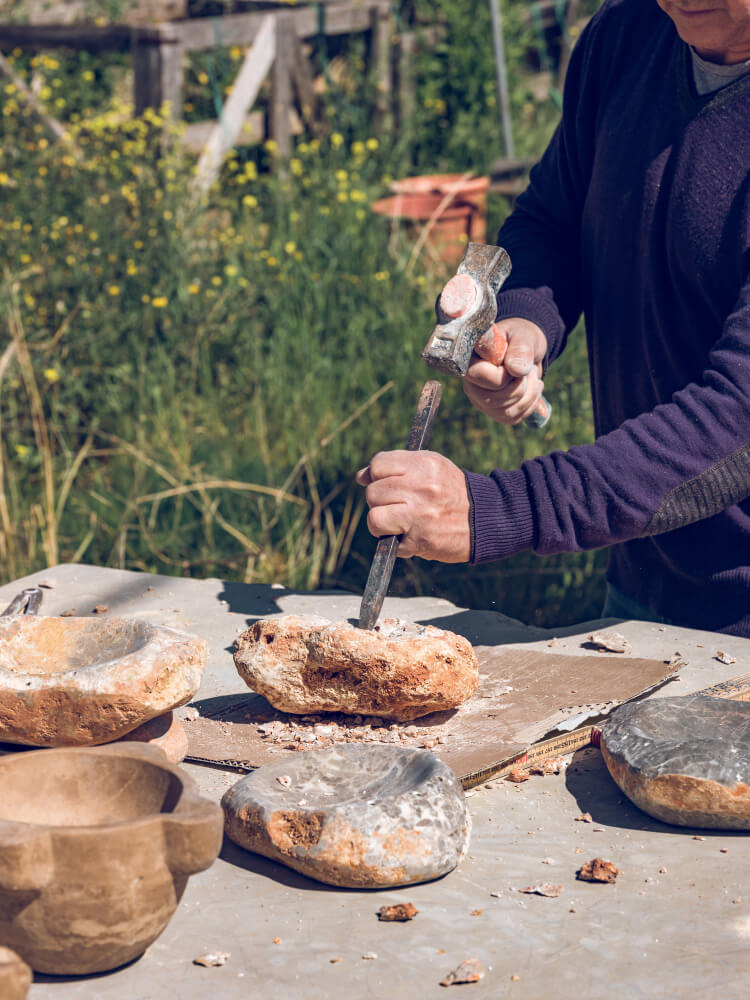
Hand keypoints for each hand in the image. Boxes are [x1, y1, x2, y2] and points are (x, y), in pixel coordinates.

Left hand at [355, 450, 469, 561]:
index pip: (378, 464)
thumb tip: (361, 476)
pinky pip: (388, 542)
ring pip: (374, 519)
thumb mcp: (432, 467)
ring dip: (381, 524)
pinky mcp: (421, 540)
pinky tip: (412, 536)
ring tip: (398, 523)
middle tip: (397, 505)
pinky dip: (395, 543)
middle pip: (373, 493)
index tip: (385, 482)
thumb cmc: (452, 491)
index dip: (376, 475)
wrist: (486, 519)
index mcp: (425, 465)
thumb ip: (397, 466)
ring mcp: (421, 515)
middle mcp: (422, 488)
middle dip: (380, 501)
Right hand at [463, 317, 547, 424]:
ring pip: (506, 412)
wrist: (526, 348)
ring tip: (532, 375)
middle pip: (493, 400)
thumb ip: (520, 348)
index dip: (503, 374)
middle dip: (520, 385)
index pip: (479, 376)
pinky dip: (530, 404)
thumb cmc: (520, 338)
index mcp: (470, 361)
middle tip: (528, 368)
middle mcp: (471, 383)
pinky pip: (513, 418)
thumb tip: (517, 369)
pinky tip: (533, 387)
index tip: (514, 362)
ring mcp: (480, 400)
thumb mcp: (523, 335)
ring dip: (529, 394)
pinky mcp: (494, 411)